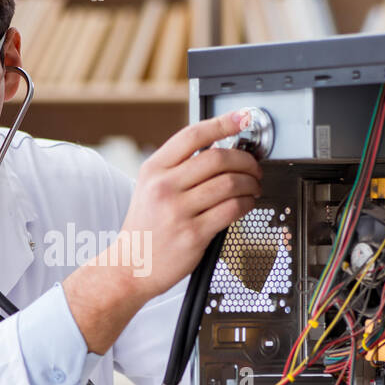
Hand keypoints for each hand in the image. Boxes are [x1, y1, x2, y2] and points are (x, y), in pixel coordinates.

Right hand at [115, 109, 262, 301]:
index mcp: (154, 170)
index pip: (193, 135)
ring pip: (229, 183)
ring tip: (253, 187)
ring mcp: (178, 211)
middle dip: (245, 160)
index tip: (243, 118)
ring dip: (250, 183)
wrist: (131, 266)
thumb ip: (178, 168)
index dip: (223, 123)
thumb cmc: (145, 227)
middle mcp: (164, 187)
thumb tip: (220, 150)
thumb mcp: (149, 188)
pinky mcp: (193, 234)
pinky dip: (246, 203)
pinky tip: (246, 204)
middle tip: (254, 166)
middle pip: (218, 158)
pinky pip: (231, 209)